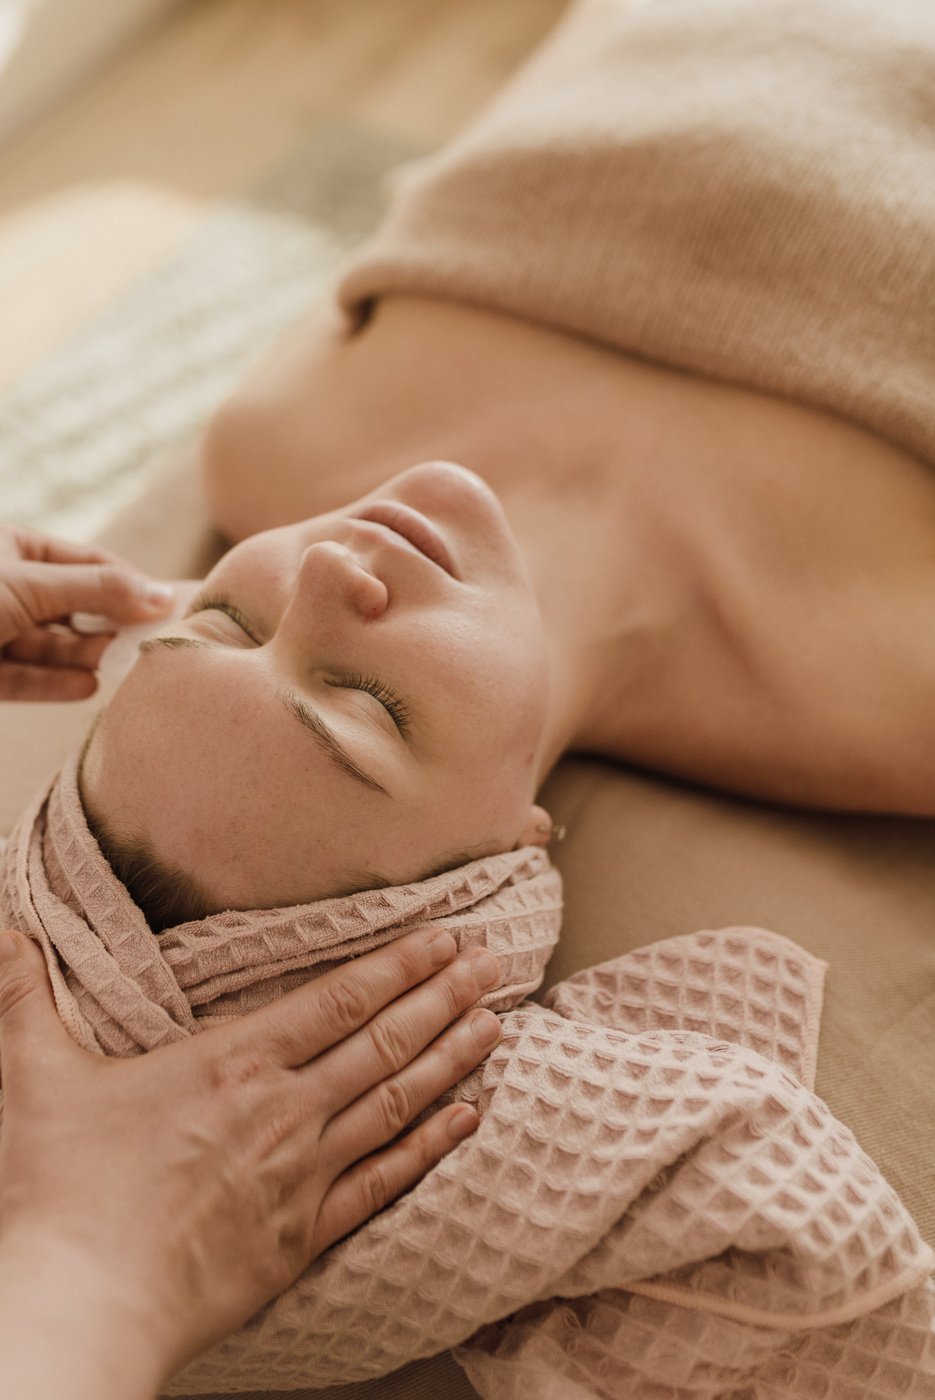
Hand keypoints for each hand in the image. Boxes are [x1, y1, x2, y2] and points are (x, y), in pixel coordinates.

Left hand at [0, 524, 174, 700]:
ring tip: (115, 663)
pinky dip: (56, 682)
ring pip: (51, 645)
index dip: (127, 582)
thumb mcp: (30, 584)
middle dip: (107, 624)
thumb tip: (163, 595)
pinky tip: (86, 687)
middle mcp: (7, 587)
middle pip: (74, 606)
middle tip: (146, 641)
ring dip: (84, 655)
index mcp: (12, 547)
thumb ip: (98, 590)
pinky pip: (26, 677)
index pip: (87, 560)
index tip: (164, 607)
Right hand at [0, 927, 500, 1399]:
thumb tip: (0, 916)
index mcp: (233, 1065)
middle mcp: (285, 1112)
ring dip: (453, 1059)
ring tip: (498, 1023)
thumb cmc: (60, 1193)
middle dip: (445, 996)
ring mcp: (303, 1178)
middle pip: (384, 1042)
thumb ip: (19, 991)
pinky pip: (383, 1182)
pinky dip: (430, 1146)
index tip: (446, 936)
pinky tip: (466, 1119)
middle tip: (494, 962)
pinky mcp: (304, 1239)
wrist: (79, 1305)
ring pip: (398, 1104)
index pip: (339, 1000)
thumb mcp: (34, 1076)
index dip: (400, 964)